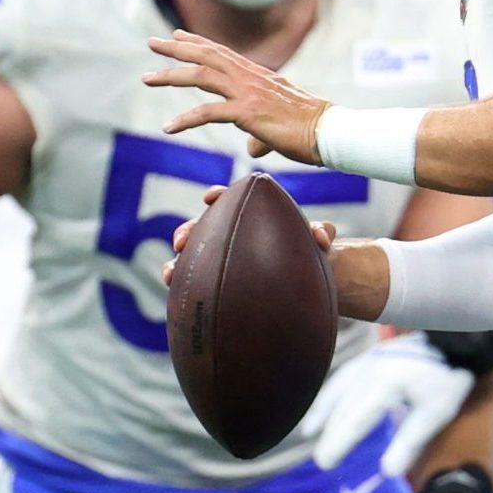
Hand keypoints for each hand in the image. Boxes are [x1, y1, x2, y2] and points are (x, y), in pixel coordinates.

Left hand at [144, 32, 328, 162]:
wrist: (330, 132)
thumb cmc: (312, 130)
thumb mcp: (280, 125)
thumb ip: (260, 134)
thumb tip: (251, 148)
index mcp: (259, 76)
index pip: (223, 53)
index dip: (198, 42)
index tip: (177, 34)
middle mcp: (250, 77)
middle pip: (206, 55)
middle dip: (176, 48)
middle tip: (151, 43)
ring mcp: (247, 92)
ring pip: (200, 75)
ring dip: (170, 75)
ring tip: (146, 77)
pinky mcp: (247, 112)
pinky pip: (207, 113)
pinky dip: (185, 120)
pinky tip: (168, 128)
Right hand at [160, 183, 337, 283]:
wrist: (307, 287)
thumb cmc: (309, 256)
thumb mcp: (317, 245)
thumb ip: (320, 235)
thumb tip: (323, 234)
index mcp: (251, 219)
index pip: (230, 201)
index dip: (218, 197)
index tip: (212, 196)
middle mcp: (232, 237)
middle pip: (203, 229)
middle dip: (188, 232)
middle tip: (181, 241)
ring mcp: (223, 261)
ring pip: (194, 259)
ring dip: (178, 264)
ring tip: (170, 273)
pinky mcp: (219, 283)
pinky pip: (198, 285)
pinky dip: (185, 287)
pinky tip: (177, 296)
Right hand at [302, 336, 476, 473]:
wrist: (456, 339)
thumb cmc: (447, 378)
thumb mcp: (435, 414)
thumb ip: (409, 442)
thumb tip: (387, 472)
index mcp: (384, 387)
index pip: (354, 421)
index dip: (338, 443)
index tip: (326, 464)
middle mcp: (369, 371)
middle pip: (343, 408)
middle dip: (330, 435)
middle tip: (321, 460)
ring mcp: (368, 360)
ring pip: (338, 389)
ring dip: (324, 412)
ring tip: (310, 431)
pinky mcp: (372, 354)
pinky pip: (344, 375)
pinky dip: (332, 391)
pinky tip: (329, 400)